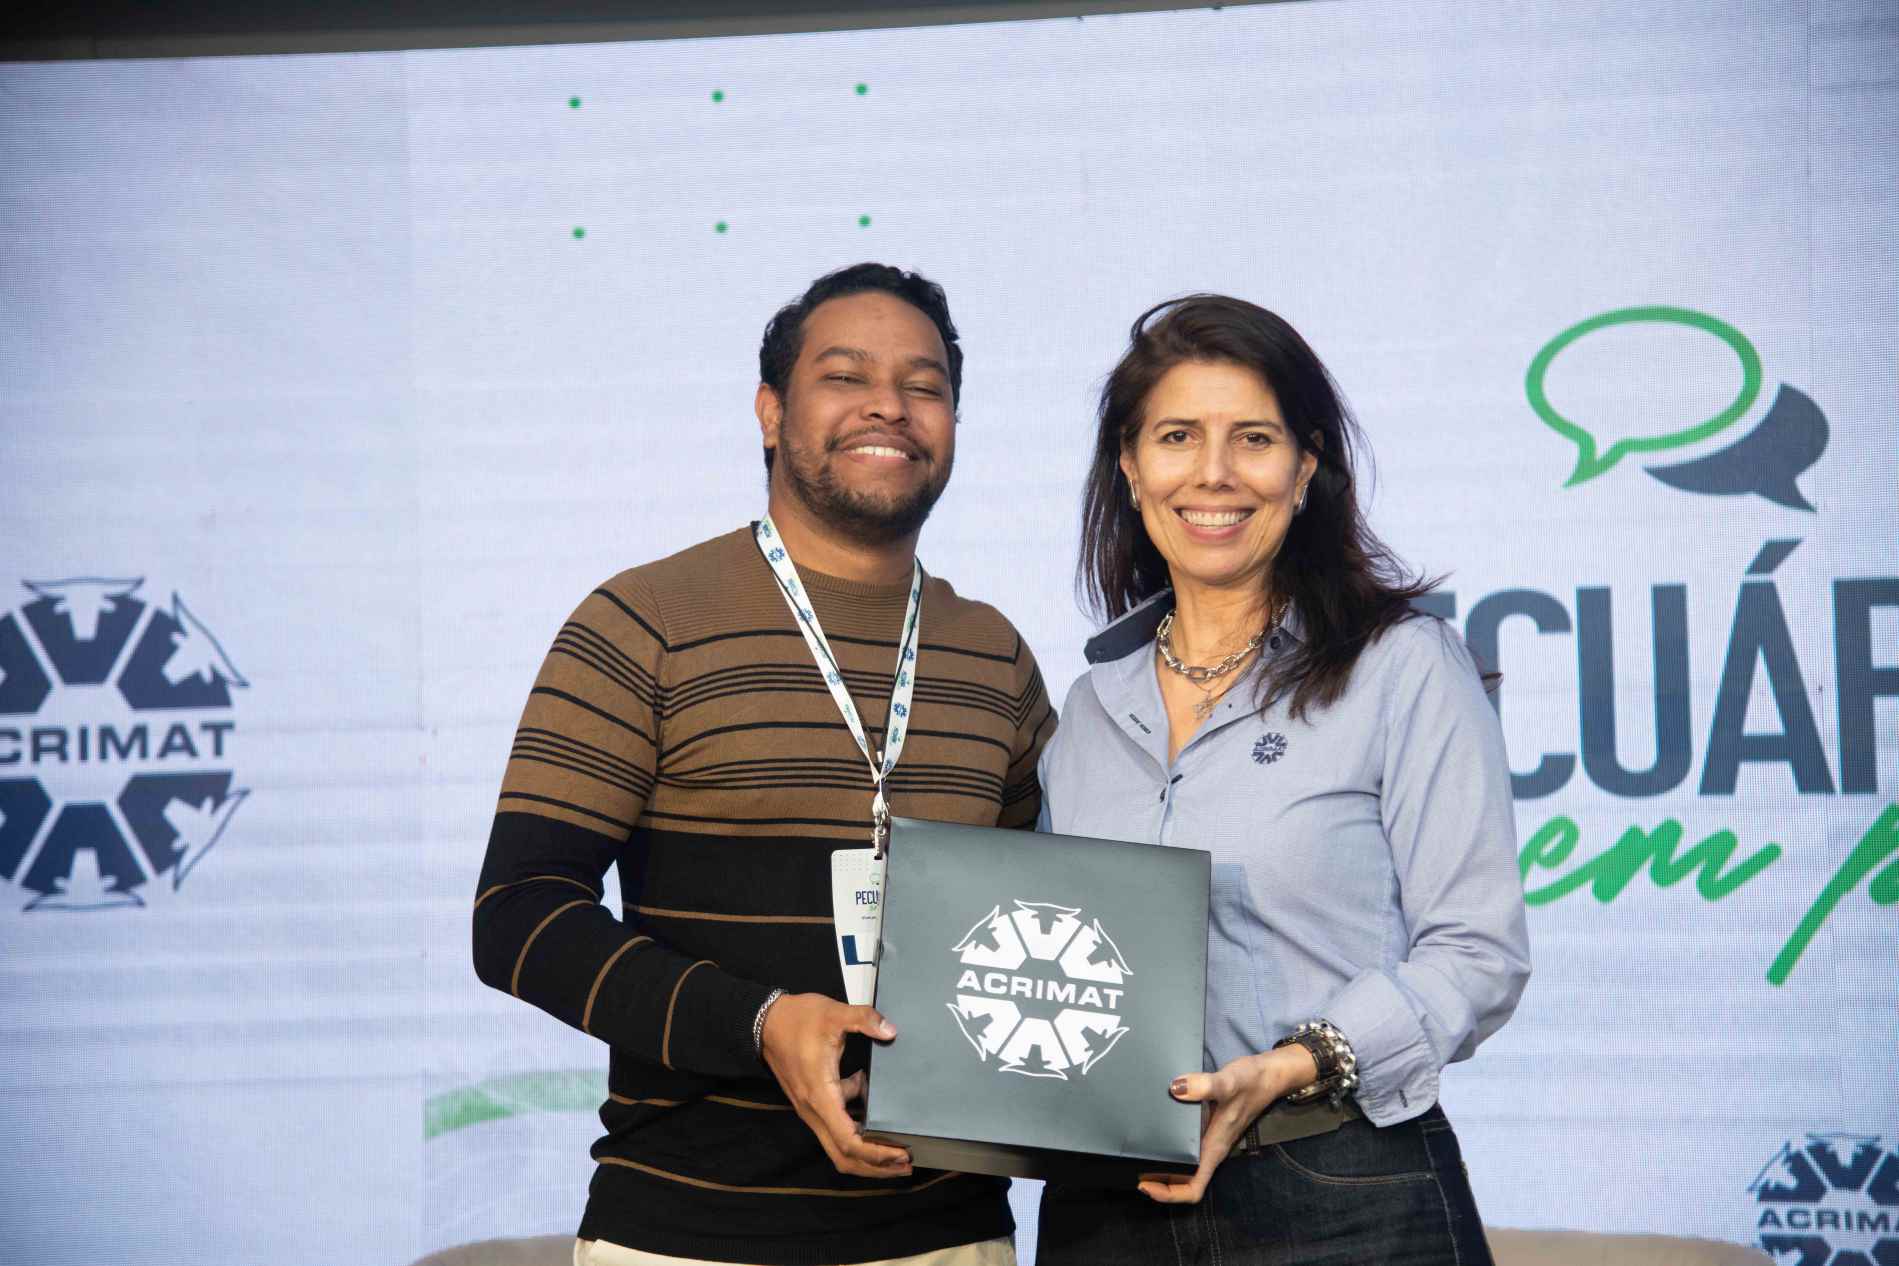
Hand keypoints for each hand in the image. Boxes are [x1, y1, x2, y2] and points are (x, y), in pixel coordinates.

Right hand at [759, 992, 912, 1179]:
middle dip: (875, 1166)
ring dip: (866, 1154)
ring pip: (838, 1146)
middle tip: (906, 1164)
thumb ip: (863, 1020)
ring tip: (897, 1150)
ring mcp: (812, 1109)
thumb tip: (890, 1031)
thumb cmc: (797, 1020)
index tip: (901, 1153)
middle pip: (844, 1156)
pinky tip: (874, 1112)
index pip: (848, 1140)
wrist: (766, 1022)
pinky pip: (835, 1128)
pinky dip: (856, 1130)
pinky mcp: (813, 1103)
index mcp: (820, 1095)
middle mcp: (814, 1110)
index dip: (876, 1153)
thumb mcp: (833, 1013)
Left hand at [1137, 1044, 1318, 1203]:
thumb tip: (1176, 1088)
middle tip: (1130, 1167)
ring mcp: (1209, 1137)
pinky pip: (1184, 1142)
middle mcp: (1211, 1148)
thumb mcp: (1229, 1081)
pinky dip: (1168, 1142)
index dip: (1169, 1194)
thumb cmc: (1252, 1081)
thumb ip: (1205, 1085)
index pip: (1194, 1188)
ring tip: (1135, 1152)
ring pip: (1182, 1162)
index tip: (1146, 1185)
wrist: (1269, 1073)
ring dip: (1161, 1163)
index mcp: (1215, 1148)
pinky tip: (1153, 1127)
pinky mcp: (1206, 1124)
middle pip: (1183, 1180)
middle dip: (1158, 1180)